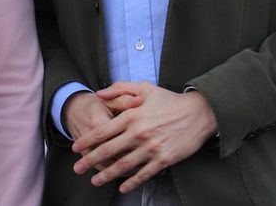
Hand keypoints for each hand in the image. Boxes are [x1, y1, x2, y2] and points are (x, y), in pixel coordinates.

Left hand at [70, 83, 216, 193]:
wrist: (198, 113)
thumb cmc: (169, 100)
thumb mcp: (143, 88)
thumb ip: (119, 89)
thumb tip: (99, 94)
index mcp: (131, 116)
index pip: (102, 131)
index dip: (86, 141)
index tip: (76, 148)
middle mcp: (138, 133)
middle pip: (108, 150)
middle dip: (89, 160)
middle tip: (77, 168)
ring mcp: (150, 148)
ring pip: (123, 165)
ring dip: (106, 175)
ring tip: (94, 180)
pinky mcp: (163, 159)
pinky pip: (144, 174)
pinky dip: (132, 182)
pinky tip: (122, 187)